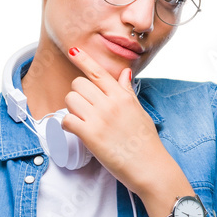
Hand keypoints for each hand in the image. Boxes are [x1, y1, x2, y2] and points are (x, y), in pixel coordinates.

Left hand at [63, 47, 164, 192]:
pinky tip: (75, 131)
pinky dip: (67, 125)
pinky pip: (67, 120)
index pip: (97, 71)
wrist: (150, 167)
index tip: (72, 49)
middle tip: (85, 109)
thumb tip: (124, 73)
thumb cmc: (146, 142)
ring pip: (70, 99)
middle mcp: (110, 103)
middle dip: (78, 94)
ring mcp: (99, 118)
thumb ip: (127, 91)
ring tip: (82, 120)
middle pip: (78, 84)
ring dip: (71, 109)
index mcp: (122, 96)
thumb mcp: (139, 111)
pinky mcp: (90, 135)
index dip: (83, 59)